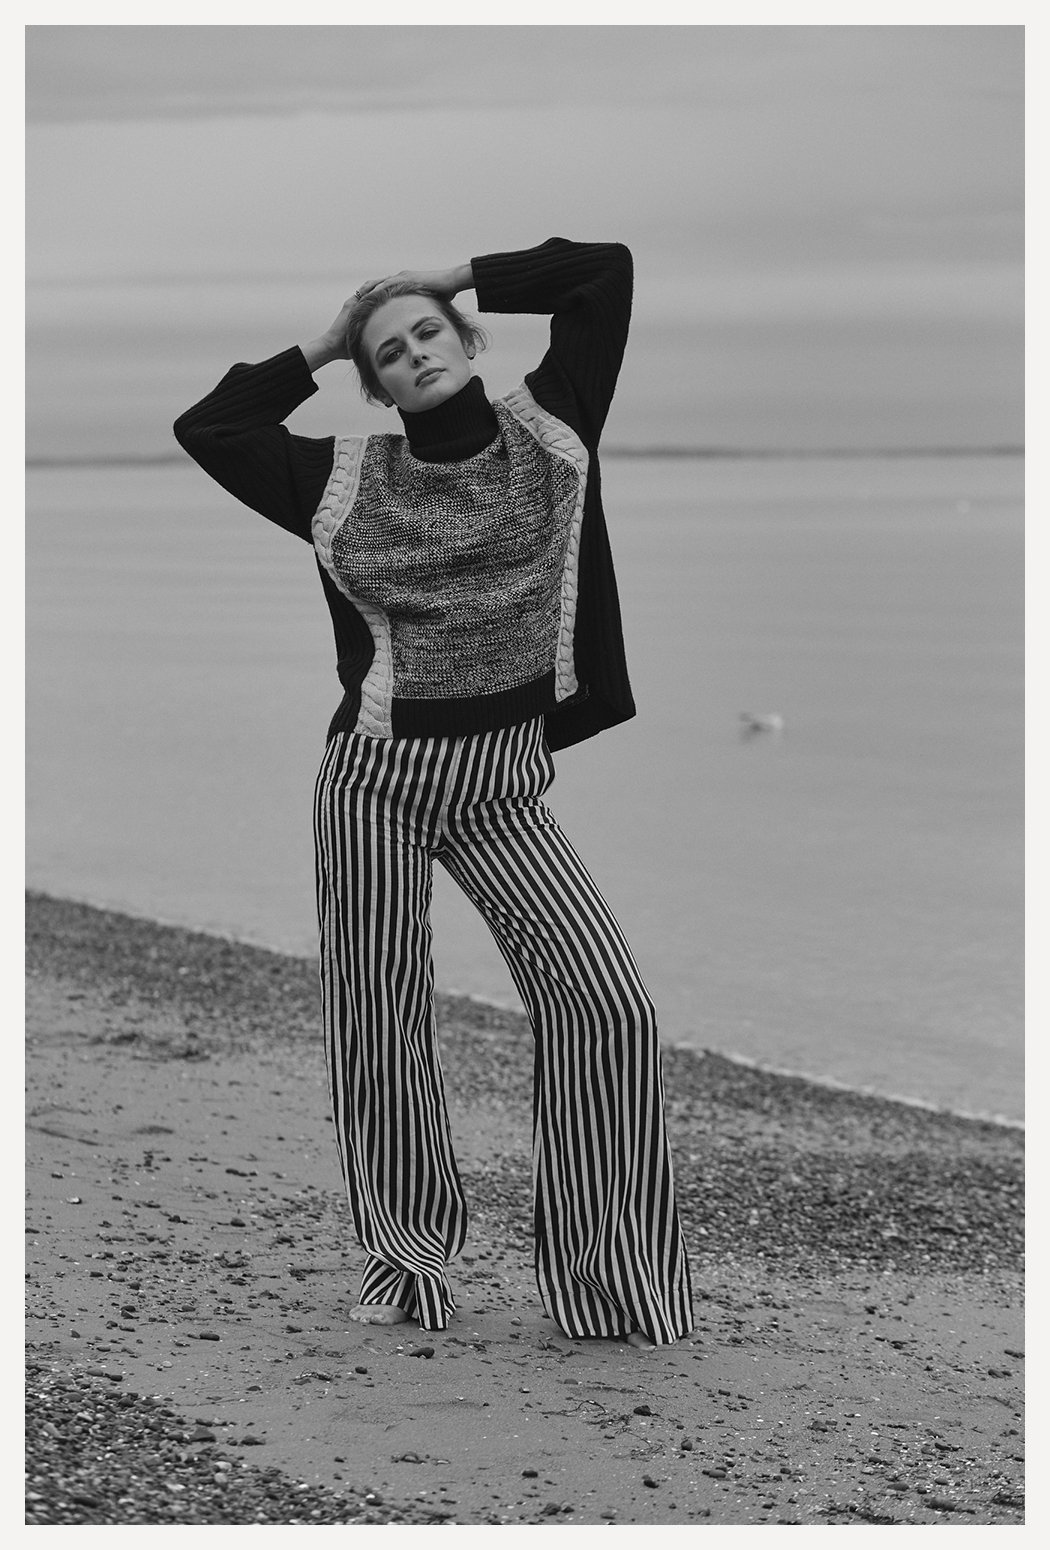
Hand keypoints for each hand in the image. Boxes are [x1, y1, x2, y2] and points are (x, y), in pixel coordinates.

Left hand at [353, 264, 472, 301]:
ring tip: (354, 303)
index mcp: (402, 284)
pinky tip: (367, 299)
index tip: (361, 309)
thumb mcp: (428, 304)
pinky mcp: (405, 278)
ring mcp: (401, 277)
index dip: (371, 299)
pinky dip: (376, 291)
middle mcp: (399, 278)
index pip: (382, 291)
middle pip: (376, 286)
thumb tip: (419, 325)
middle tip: (351, 306)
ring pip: (377, 285)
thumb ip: (420, 310)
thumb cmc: (445, 293)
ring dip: (365, 294)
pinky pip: (386, 285)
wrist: (452, 281)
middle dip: (364, 296)